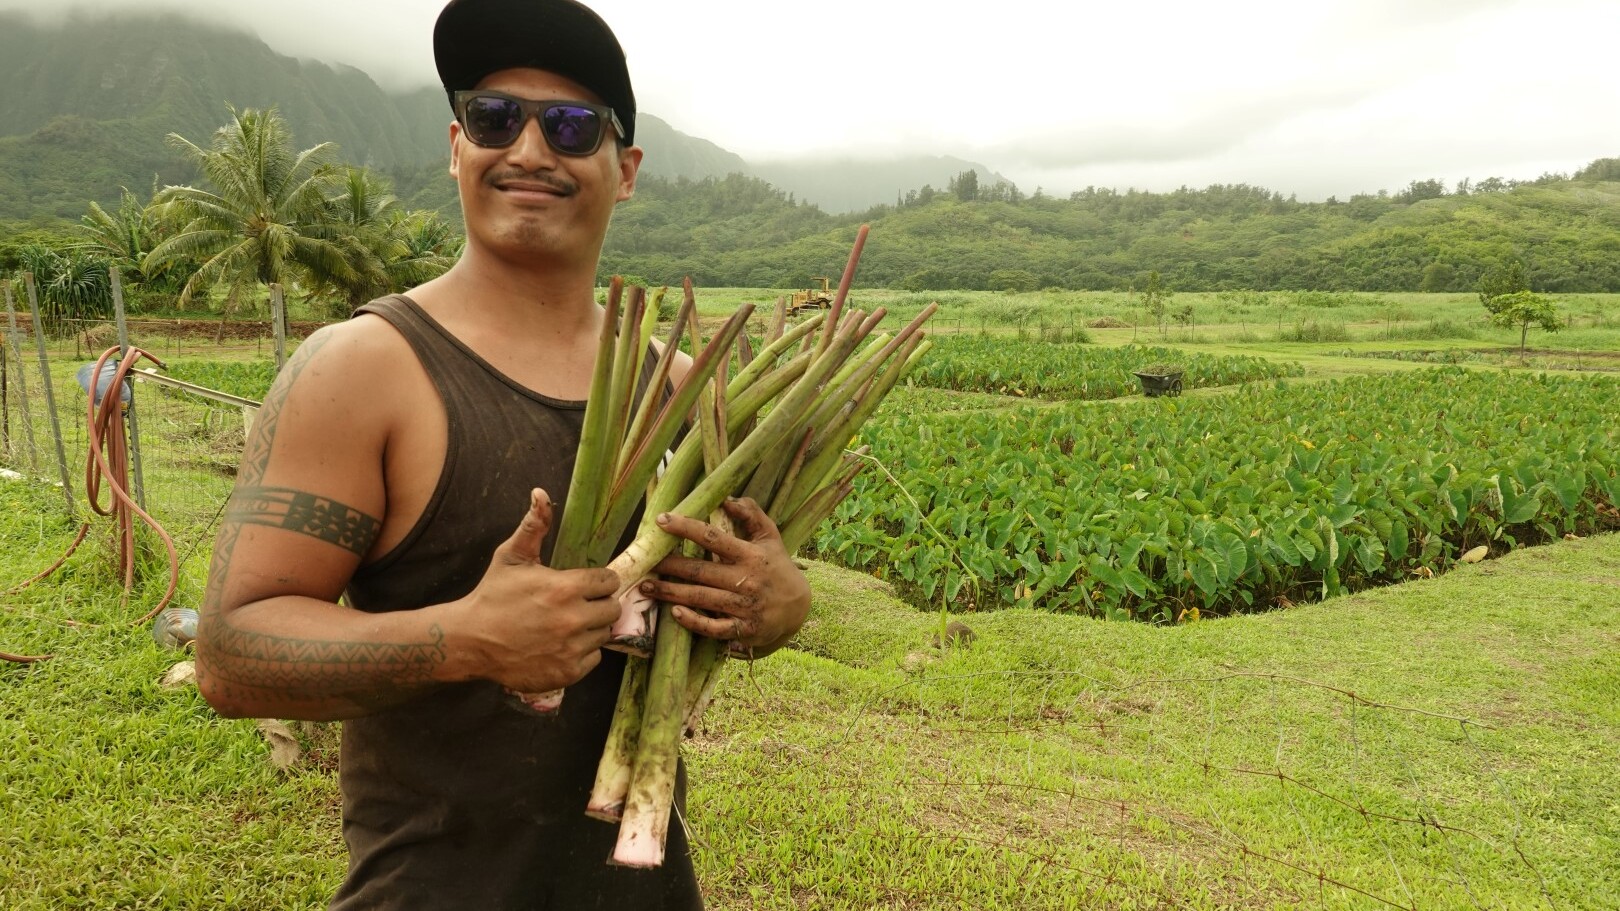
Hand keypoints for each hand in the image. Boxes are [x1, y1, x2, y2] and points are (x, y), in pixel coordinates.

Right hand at [451, 488, 621, 691]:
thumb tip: (541, 493)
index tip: (584, 585)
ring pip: (603, 634)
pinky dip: (581, 653)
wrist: (470, 641)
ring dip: (590, 630)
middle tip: (576, 606)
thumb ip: (533, 526)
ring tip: (564, 626)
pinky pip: (594, 659)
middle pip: (612, 608)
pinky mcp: (568, 672)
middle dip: (598, 605)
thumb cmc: (492, 595)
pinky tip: (559, 645)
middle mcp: (574, 619)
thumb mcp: (511, 557)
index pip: (609, 581)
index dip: (597, 581)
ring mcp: (572, 648)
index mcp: (566, 588)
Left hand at [641, 497, 811, 653]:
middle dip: (669, 566)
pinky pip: (714, 627)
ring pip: (700, 598)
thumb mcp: (770, 537)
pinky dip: (694, 622)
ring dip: (670, 593)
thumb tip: (728, 498)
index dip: (686, 528)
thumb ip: (752, 515)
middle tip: (643, 561)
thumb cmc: (778, 568)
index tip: (661, 520)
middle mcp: (745, 580)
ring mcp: (743, 606)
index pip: (713, 538)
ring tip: (646, 587)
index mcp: (750, 555)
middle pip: (700, 571)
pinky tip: (675, 614)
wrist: (799, 608)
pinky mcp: (743, 629)